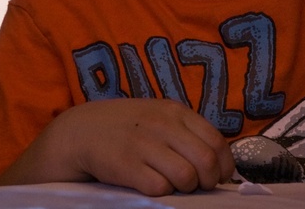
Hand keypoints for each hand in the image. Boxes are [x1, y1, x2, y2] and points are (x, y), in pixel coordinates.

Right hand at [0, 98, 235, 195]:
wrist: (80, 131)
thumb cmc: (127, 127)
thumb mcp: (158, 117)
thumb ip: (185, 132)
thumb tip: (218, 161)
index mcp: (176, 112)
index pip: (215, 140)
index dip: (224, 164)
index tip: (221, 177)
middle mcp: (163, 125)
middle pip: (206, 161)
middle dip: (209, 180)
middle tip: (201, 187)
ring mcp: (144, 145)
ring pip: (186, 176)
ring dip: (186, 188)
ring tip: (176, 187)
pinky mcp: (126, 166)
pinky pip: (159, 187)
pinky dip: (162, 193)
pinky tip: (154, 187)